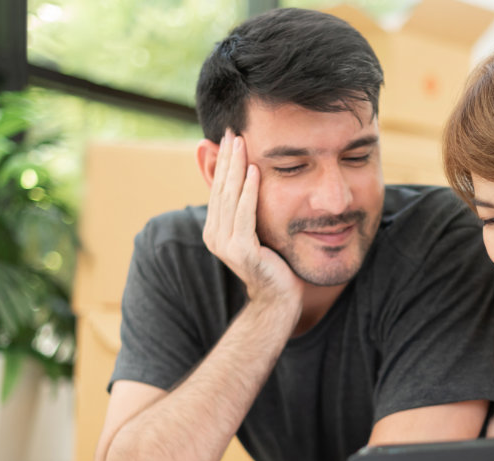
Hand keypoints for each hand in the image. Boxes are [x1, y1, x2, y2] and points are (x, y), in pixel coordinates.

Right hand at [201, 129, 301, 314]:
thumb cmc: (273, 262)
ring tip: (241, 143)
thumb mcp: (256, 229)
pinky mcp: (241, 251)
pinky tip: (255, 171)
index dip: (223, 160)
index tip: (230, 134)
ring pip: (230, 197)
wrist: (279, 298)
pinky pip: (244, 214)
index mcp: (214, 228)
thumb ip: (247, 207)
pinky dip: (249, 191)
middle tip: (232, 130)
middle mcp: (214, 235)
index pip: (218, 187)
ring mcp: (225, 244)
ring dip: (236, 168)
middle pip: (221, 188)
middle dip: (227, 158)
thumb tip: (246, 176)